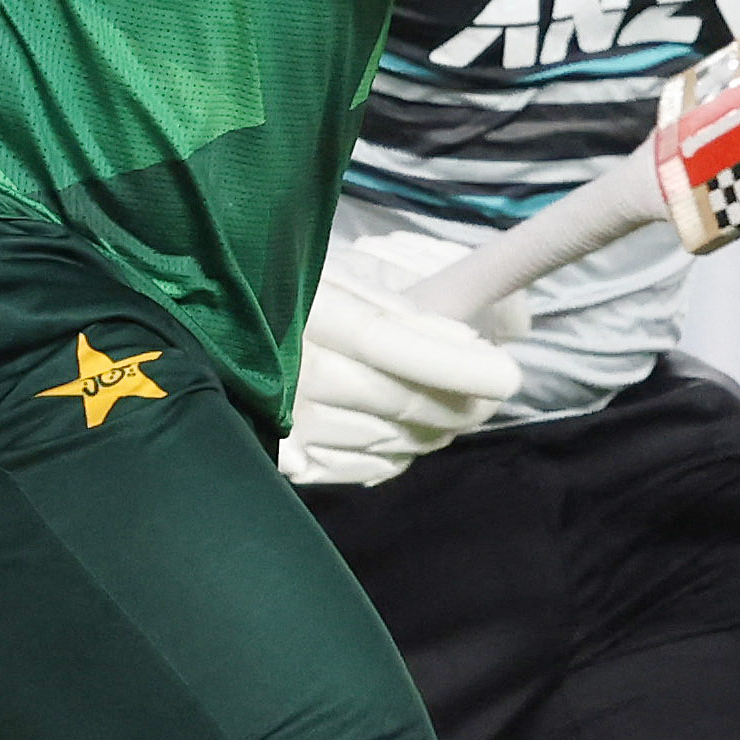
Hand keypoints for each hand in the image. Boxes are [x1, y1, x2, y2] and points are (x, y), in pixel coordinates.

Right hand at [277, 226, 527, 487]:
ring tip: (457, 411)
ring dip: (435, 430)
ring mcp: (285, 417)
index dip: (453, 363)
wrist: (234, 326)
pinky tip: (412, 433)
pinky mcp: (284, 454)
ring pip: (386, 438)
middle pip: (395, 398)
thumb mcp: (354, 272)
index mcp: (309, 306)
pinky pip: (361, 467)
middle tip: (494, 395)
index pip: (389, 341)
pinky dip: (397, 455)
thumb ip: (410, 297)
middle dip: (457, 404)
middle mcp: (291, 366)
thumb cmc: (307, 290)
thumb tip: (472, 334)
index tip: (505, 374)